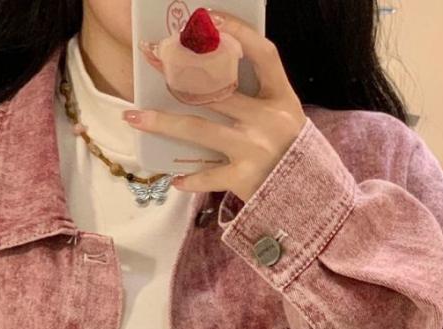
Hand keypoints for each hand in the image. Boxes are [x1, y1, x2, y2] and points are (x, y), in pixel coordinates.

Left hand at [127, 8, 306, 204]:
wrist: (307, 195)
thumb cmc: (289, 151)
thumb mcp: (283, 115)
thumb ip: (256, 94)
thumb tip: (212, 70)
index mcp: (281, 97)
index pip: (263, 53)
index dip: (237, 32)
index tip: (207, 19)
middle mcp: (268, 120)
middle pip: (217, 90)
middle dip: (180, 71)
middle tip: (150, 58)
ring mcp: (254, 149)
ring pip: (199, 129)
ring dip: (163, 122)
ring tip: (134, 116)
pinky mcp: (244, 178)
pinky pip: (208, 176)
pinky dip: (190, 180)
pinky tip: (174, 179)